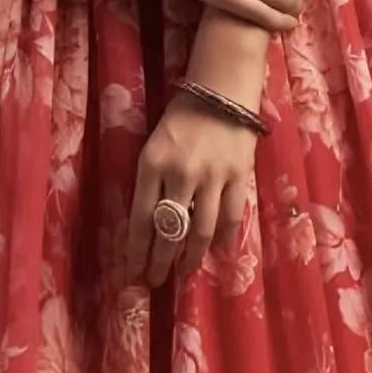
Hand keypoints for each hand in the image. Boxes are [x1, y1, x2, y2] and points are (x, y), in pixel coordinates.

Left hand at [125, 97, 259, 287]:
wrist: (222, 91)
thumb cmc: (181, 119)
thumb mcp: (154, 147)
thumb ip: (151, 183)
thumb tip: (152, 228)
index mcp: (152, 164)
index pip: (141, 218)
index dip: (137, 250)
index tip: (133, 272)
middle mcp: (180, 173)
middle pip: (170, 231)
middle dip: (160, 262)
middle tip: (155, 281)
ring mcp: (212, 176)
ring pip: (201, 231)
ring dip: (191, 258)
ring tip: (184, 273)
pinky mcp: (238, 176)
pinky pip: (230, 217)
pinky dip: (223, 240)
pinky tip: (217, 254)